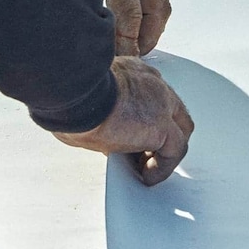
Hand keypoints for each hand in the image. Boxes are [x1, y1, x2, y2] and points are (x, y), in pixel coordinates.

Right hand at [53, 57, 192, 185]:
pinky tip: (148, 176)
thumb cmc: (69, 94)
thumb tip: (90, 129)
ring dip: (164, 153)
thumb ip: (97, 109)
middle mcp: (152, 83)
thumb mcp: (85, 98)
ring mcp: (161, 103)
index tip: (135, 138)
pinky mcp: (162, 125)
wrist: (73, 94)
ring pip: (178, 132)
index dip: (147, 120)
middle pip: (173, 113)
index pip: (152, 97)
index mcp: (132, 72)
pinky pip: (174, 151)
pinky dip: (162, 167)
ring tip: (147, 169)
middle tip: (146, 156)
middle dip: (163, 136)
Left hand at [89, 0, 171, 56]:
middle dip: (148, 37)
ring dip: (152, 28)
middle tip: (135, 55)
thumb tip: (97, 42)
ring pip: (161, 3)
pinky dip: (149, 15)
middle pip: (157, 10)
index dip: (128, 42)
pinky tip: (137, 28)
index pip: (131, 15)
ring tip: (138, 46)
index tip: (123, 59)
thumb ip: (87, 9)